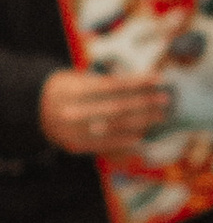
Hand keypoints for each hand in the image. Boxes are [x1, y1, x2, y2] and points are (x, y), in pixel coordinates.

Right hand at [39, 65, 172, 155]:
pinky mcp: (77, 145)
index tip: (158, 79)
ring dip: (141, 121)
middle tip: (165, 100)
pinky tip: (142, 135)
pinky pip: (105, 144)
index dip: (138, 82)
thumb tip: (142, 84)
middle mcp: (74, 110)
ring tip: (160, 116)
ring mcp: (75, 130)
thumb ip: (106, 83)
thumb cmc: (68, 88)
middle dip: (144, 104)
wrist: (38, 109)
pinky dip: (125, 139)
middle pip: (117, 107)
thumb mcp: (80, 78)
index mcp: (75, 89)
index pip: (113, 85)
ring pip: (114, 126)